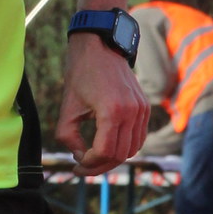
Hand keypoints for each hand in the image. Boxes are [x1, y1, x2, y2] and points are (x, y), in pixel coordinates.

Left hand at [55, 31, 148, 174]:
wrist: (100, 47)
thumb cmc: (81, 74)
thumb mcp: (67, 108)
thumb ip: (68, 137)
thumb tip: (79, 157)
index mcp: (112, 111)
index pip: (105, 152)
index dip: (89, 164)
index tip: (76, 164)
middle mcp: (132, 111)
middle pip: (120, 155)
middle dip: (99, 166)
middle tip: (82, 166)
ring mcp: (142, 110)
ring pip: (132, 149)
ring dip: (113, 159)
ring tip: (94, 158)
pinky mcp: (145, 108)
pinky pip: (139, 138)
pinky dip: (125, 147)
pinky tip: (108, 147)